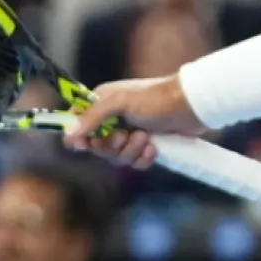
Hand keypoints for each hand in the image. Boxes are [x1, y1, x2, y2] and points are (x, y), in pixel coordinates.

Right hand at [62, 75, 206, 167]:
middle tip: (124, 137)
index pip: (78, 123)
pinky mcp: (146, 146)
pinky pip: (135, 162)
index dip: (78, 137)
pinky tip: (154, 147)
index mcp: (103, 103)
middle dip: (112, 147)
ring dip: (131, 151)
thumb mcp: (120, 102)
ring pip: (117, 157)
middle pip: (97, 147)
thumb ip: (93, 117)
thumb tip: (69, 135)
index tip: (83, 146)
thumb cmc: (156, 98)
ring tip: (146, 138)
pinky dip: (144, 158)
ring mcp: (130, 133)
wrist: (191, 106)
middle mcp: (113, 119)